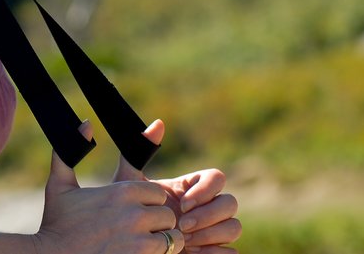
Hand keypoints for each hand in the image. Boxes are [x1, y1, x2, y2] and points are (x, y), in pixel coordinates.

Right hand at [36, 121, 180, 253]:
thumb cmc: (56, 224)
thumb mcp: (59, 186)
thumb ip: (69, 152)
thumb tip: (85, 123)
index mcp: (121, 191)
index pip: (157, 193)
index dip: (149, 203)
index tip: (136, 211)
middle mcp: (134, 213)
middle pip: (167, 215)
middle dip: (157, 223)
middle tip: (140, 231)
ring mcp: (138, 239)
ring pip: (171, 238)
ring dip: (161, 243)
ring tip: (142, 246)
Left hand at [116, 121, 240, 253]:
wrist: (128, 242)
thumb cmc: (129, 211)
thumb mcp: (129, 184)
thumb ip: (137, 153)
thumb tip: (158, 123)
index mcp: (192, 187)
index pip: (217, 178)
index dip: (205, 190)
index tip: (182, 204)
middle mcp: (207, 207)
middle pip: (231, 202)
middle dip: (209, 215)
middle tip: (182, 225)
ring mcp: (213, 230)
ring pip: (235, 227)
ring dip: (212, 234)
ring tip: (184, 241)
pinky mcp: (213, 251)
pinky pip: (232, 252)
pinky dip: (215, 253)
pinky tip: (191, 253)